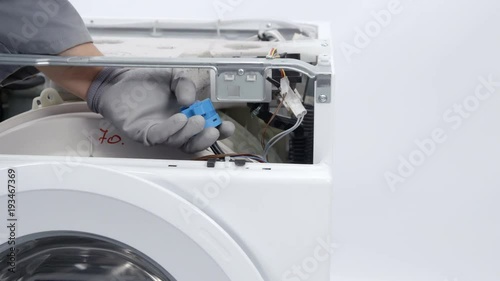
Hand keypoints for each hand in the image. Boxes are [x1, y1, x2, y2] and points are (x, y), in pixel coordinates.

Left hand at [86, 68, 234, 152]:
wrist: (117, 79)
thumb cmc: (144, 80)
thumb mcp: (172, 76)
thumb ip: (185, 84)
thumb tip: (191, 101)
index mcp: (184, 116)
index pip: (203, 130)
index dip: (218, 131)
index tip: (227, 126)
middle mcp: (173, 128)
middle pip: (193, 143)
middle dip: (206, 138)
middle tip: (213, 129)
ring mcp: (158, 132)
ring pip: (178, 142)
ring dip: (190, 133)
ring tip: (196, 119)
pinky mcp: (143, 133)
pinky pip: (159, 136)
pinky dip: (171, 130)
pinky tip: (179, 119)